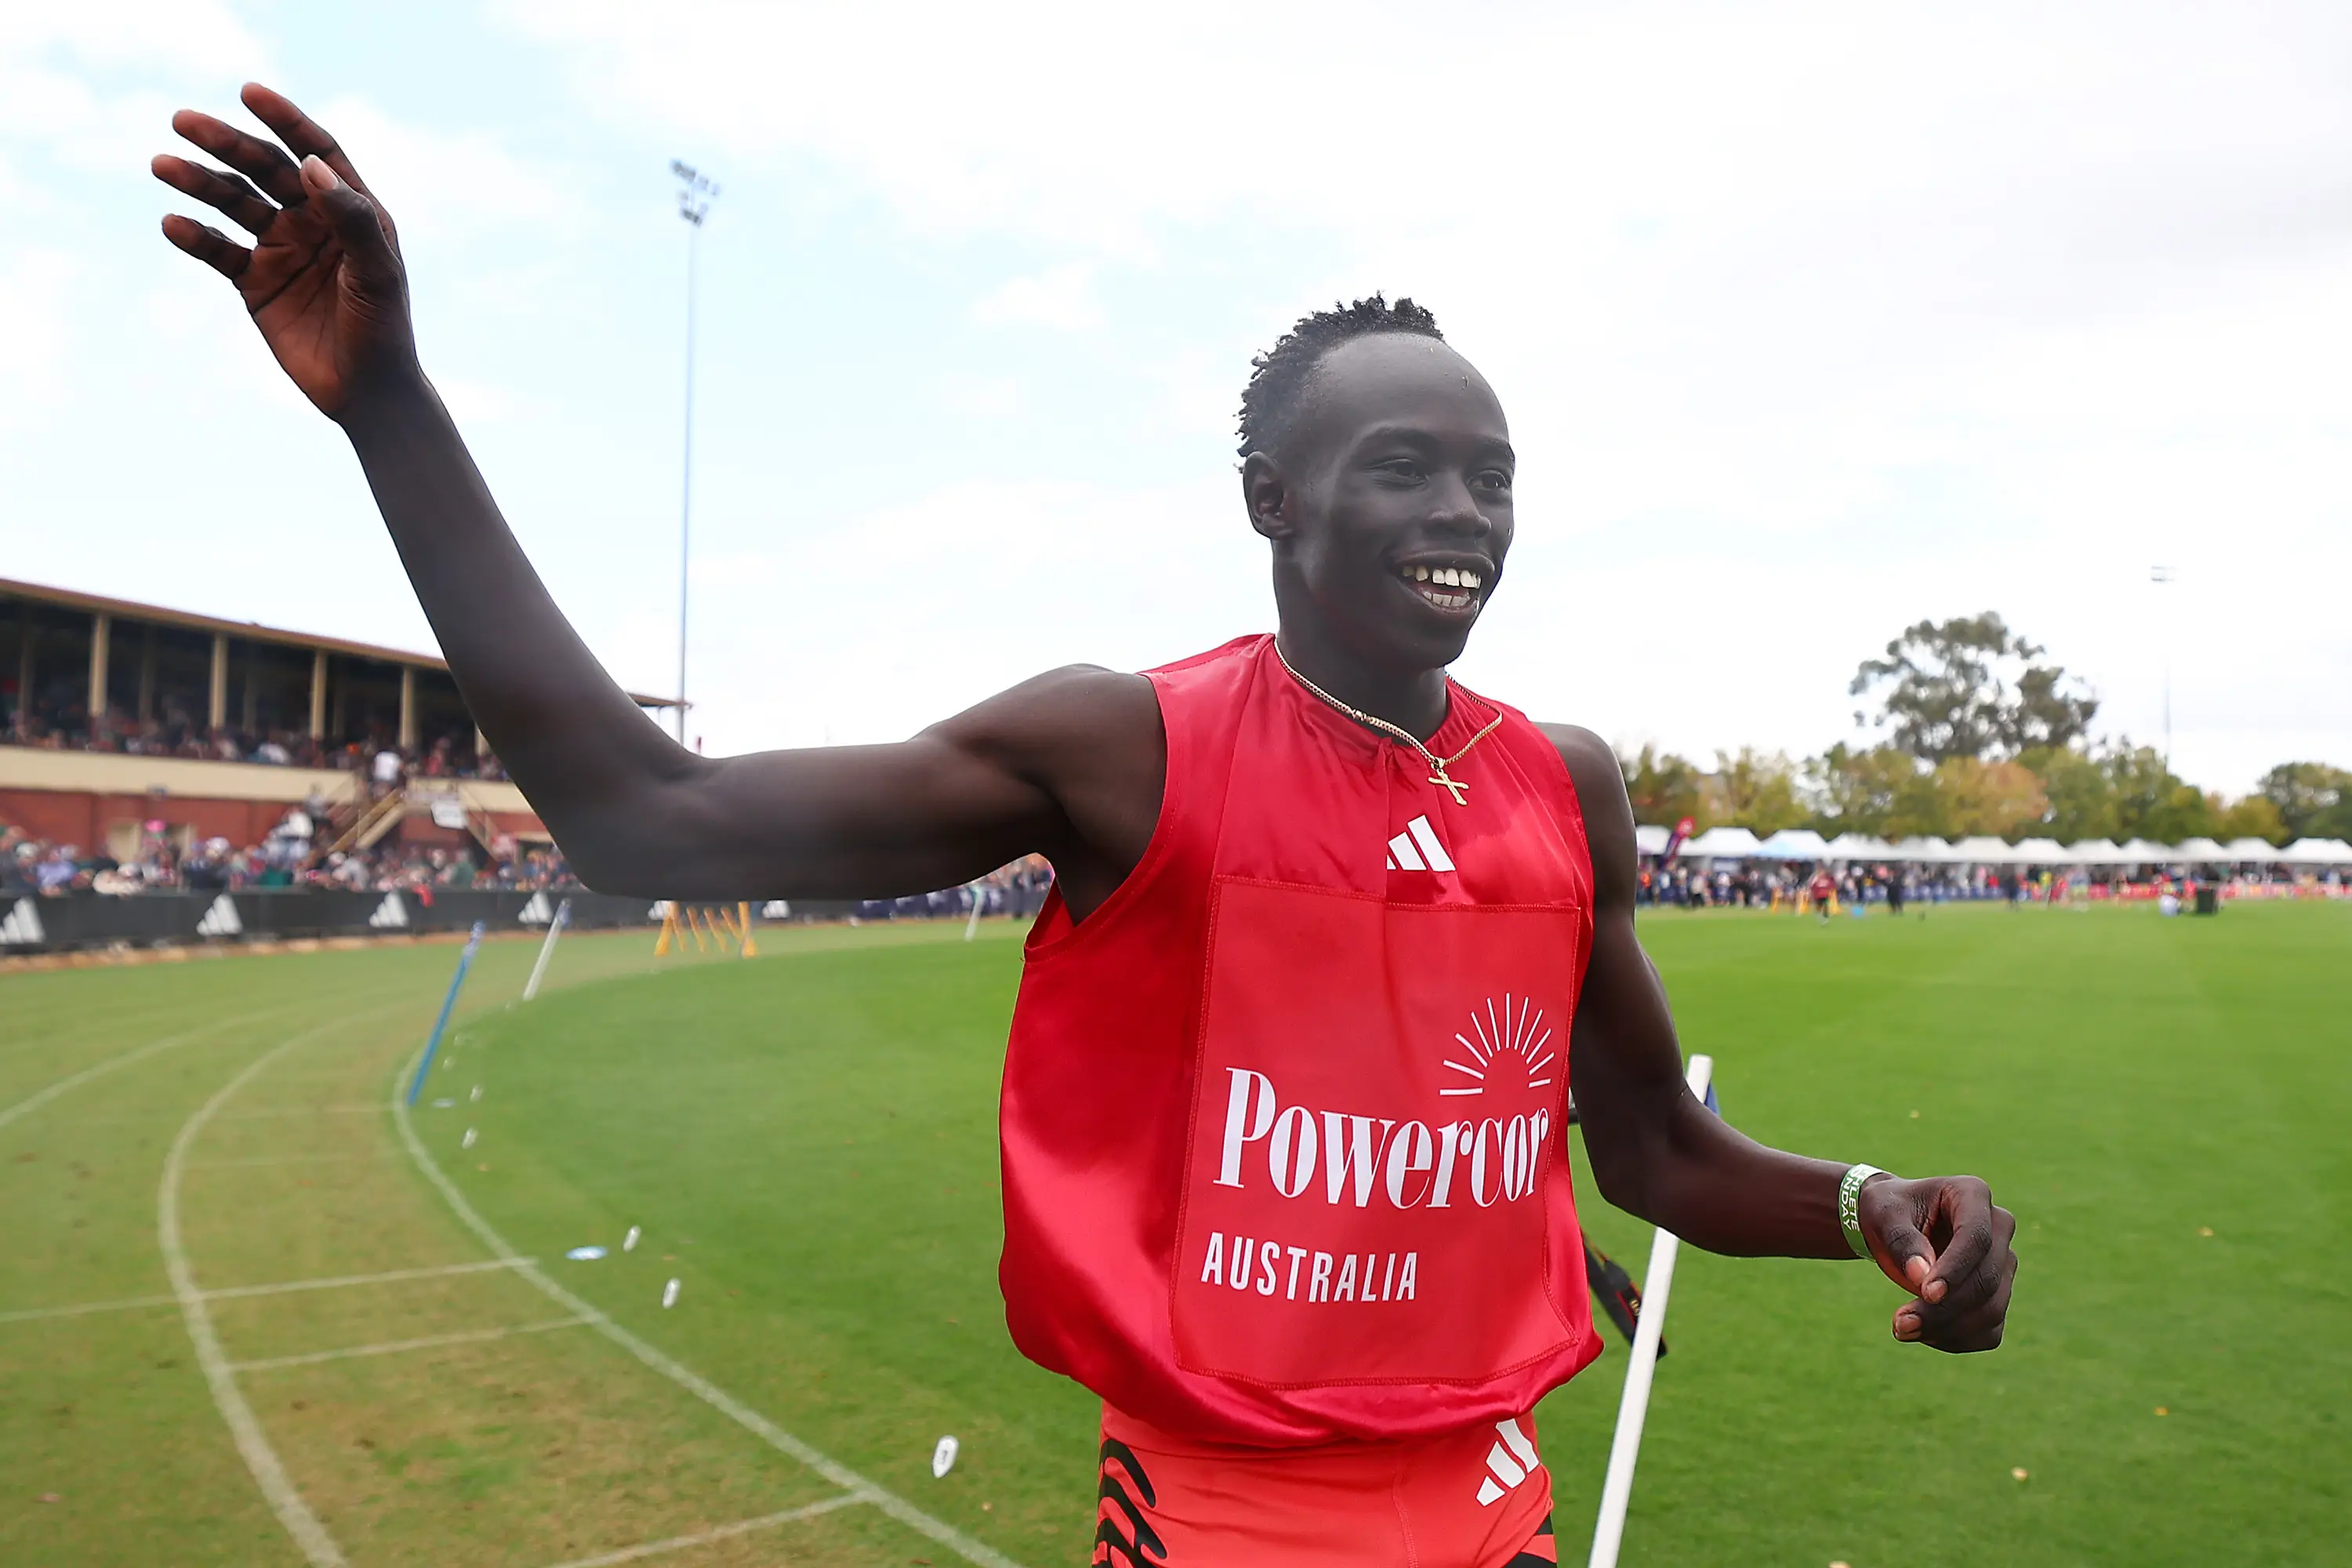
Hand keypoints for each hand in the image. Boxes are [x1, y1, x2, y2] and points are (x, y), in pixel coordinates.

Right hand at [152, 83, 416, 418]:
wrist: (366, 391)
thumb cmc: (384, 329)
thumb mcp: (376, 272)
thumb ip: (350, 219)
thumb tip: (312, 165)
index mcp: (351, 210)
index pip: (316, 151)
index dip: (285, 120)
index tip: (249, 92)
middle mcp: (314, 221)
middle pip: (264, 168)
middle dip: (225, 143)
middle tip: (183, 121)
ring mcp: (282, 248)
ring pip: (234, 203)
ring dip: (199, 182)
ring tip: (163, 164)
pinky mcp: (255, 282)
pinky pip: (218, 250)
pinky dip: (195, 236)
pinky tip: (173, 224)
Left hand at [1856, 1173, 2016, 1352]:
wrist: (1893, 1224)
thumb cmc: (1888, 1212)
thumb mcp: (1884, 1215)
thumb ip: (1902, 1241)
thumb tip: (1922, 1279)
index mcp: (1972, 1194)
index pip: (1976, 1237)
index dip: (1955, 1269)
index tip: (1926, 1293)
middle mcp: (1998, 1227)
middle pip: (1986, 1278)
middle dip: (1944, 1308)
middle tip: (1899, 1323)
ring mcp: (2002, 1263)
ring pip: (1991, 1309)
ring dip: (1948, 1329)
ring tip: (1902, 1329)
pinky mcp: (1998, 1294)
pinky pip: (1989, 1330)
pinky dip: (1957, 1339)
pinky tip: (1922, 1333)